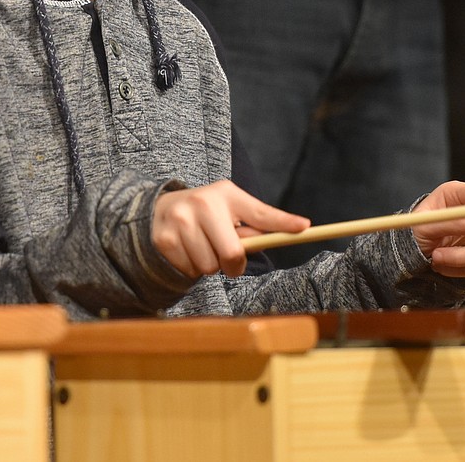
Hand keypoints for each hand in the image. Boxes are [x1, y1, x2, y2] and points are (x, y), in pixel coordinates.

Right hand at [152, 180, 309, 277]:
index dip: (283, 222)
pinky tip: (186, 251)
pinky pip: (190, 271)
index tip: (305, 227)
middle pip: (233, 254)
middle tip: (225, 255)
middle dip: (232, 264)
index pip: (260, 212)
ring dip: (209, 266)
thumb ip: (252, 227)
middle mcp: (203, 203)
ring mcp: (181, 220)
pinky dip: (191, 269)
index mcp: (226, 194)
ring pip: (209, 267)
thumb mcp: (228, 211)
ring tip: (201, 247)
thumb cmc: (206, 214)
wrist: (160, 210)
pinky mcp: (164, 240)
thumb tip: (279, 237)